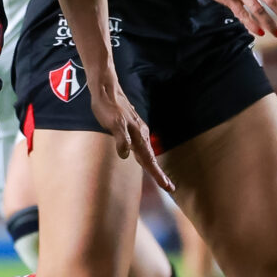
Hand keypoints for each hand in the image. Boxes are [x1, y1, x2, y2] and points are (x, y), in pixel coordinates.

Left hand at [88, 75, 168, 195]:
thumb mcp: (112, 123)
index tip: (168, 187)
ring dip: (153, 165)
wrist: (106, 88)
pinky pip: (141, 145)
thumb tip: (126, 154)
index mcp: (138, 135)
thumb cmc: (108, 106)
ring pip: (147, 151)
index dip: (158, 174)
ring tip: (160, 177)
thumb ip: (121, 138)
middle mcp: (141, 133)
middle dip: (159, 174)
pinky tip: (143, 157)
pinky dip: (145, 155)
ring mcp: (137, 130)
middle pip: (151, 158)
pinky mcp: (132, 127)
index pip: (149, 160)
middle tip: (170, 187)